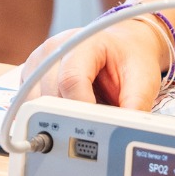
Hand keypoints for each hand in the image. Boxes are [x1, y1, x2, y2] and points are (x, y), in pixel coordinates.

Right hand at [20, 17, 172, 112]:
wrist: (123, 46)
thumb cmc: (130, 59)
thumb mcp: (144, 79)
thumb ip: (135, 105)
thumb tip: (126, 132)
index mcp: (84, 43)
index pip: (71, 79)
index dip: (81, 107)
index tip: (95, 127)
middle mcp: (55, 48)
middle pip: (51, 95)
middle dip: (71, 117)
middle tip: (93, 127)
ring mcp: (39, 60)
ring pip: (36, 103)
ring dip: (57, 117)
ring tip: (84, 113)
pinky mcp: (30, 74)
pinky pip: (31, 103)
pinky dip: (48, 114)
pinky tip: (69, 109)